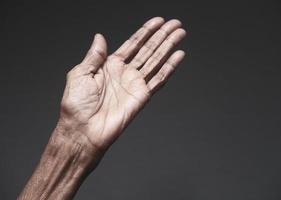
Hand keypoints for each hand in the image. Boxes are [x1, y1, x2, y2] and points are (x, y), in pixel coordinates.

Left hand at [57, 17, 185, 150]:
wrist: (83, 130)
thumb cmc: (76, 105)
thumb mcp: (80, 74)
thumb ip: (94, 55)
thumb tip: (99, 37)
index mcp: (110, 66)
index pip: (133, 44)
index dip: (146, 32)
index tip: (158, 21)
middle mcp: (125, 73)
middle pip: (148, 50)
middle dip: (162, 36)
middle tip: (175, 24)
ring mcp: (135, 84)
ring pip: (156, 61)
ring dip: (169, 47)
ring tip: (180, 34)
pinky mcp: (142, 96)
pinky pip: (159, 79)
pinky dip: (170, 68)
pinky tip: (178, 56)